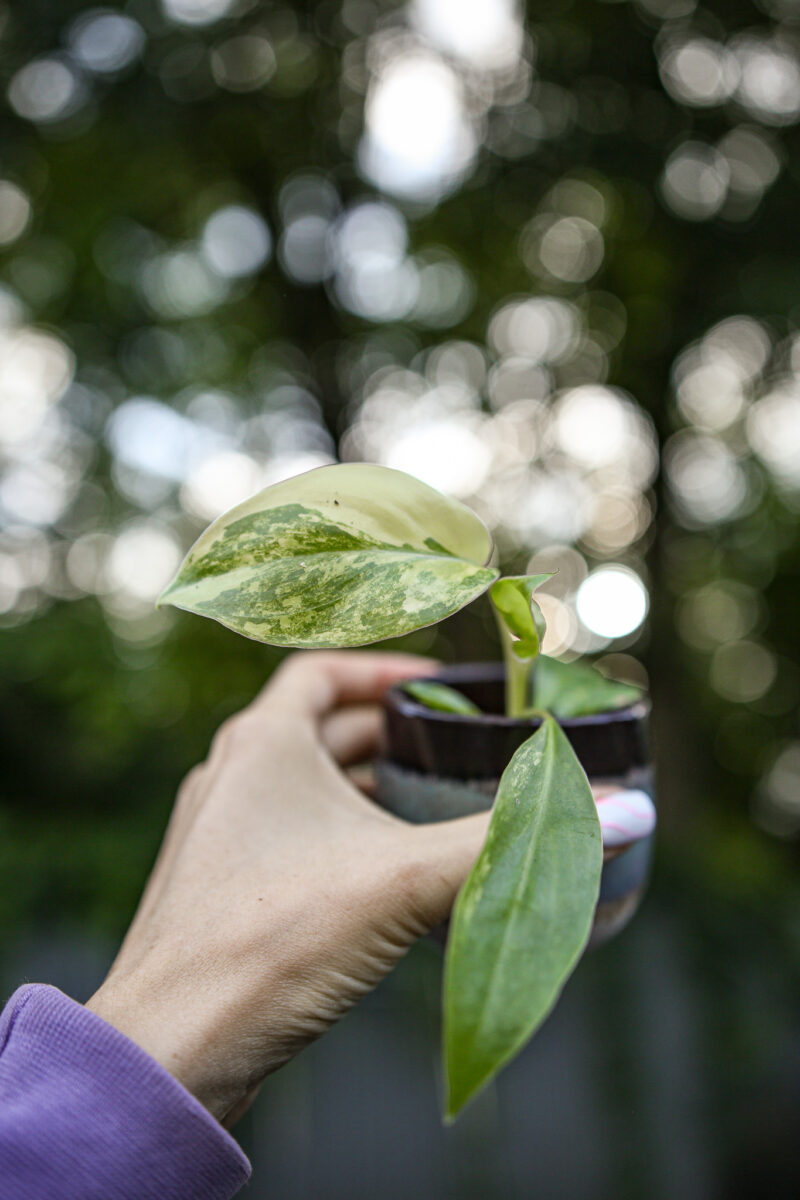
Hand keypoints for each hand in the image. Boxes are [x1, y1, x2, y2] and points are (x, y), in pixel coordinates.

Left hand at [86, 652, 492, 1125]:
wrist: (177, 1044)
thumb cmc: (275, 939)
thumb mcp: (405, 879)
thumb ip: (509, 842)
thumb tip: (629, 813)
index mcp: (263, 743)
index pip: (320, 671)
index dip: (382, 672)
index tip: (437, 688)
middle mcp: (232, 776)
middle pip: (319, 730)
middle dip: (389, 737)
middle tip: (454, 751)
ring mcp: (219, 836)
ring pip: (305, 789)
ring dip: (365, 791)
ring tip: (432, 807)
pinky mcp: (220, 890)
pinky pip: (291, 838)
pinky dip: (341, 837)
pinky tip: (386, 875)